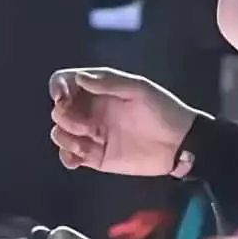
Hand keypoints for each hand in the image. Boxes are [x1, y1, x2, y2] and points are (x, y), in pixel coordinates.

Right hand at [48, 67, 202, 176]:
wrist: (180, 144)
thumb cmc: (163, 110)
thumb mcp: (138, 89)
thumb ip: (109, 82)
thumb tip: (79, 78)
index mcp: (99, 90)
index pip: (65, 82)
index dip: (57, 88)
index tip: (61, 97)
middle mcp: (91, 110)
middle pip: (59, 110)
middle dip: (65, 116)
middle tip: (86, 125)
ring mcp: (92, 134)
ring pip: (60, 134)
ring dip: (64, 137)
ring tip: (85, 143)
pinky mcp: (96, 157)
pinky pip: (71, 157)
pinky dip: (67, 157)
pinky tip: (76, 159)